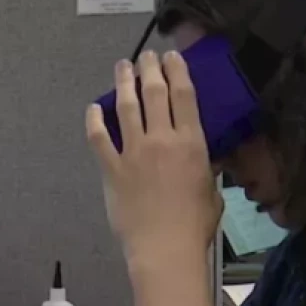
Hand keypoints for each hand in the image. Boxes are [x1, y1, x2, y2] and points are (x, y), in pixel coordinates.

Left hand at [86, 51, 221, 265]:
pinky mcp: (112, 169)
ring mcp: (134, 152)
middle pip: (154, 92)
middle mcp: (162, 140)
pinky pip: (99, 137)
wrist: (164, 249)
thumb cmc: (195, 225)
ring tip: (122, 67)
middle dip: (149, 68)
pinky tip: (93, 108)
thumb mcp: (212, 192)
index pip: (183, 95)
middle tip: (146, 56)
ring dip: (123, 82)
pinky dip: (94, 120)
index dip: (177, 71)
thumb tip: (205, 159)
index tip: (172, 57)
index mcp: (191, 143)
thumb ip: (206, 169)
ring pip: (126, 106)